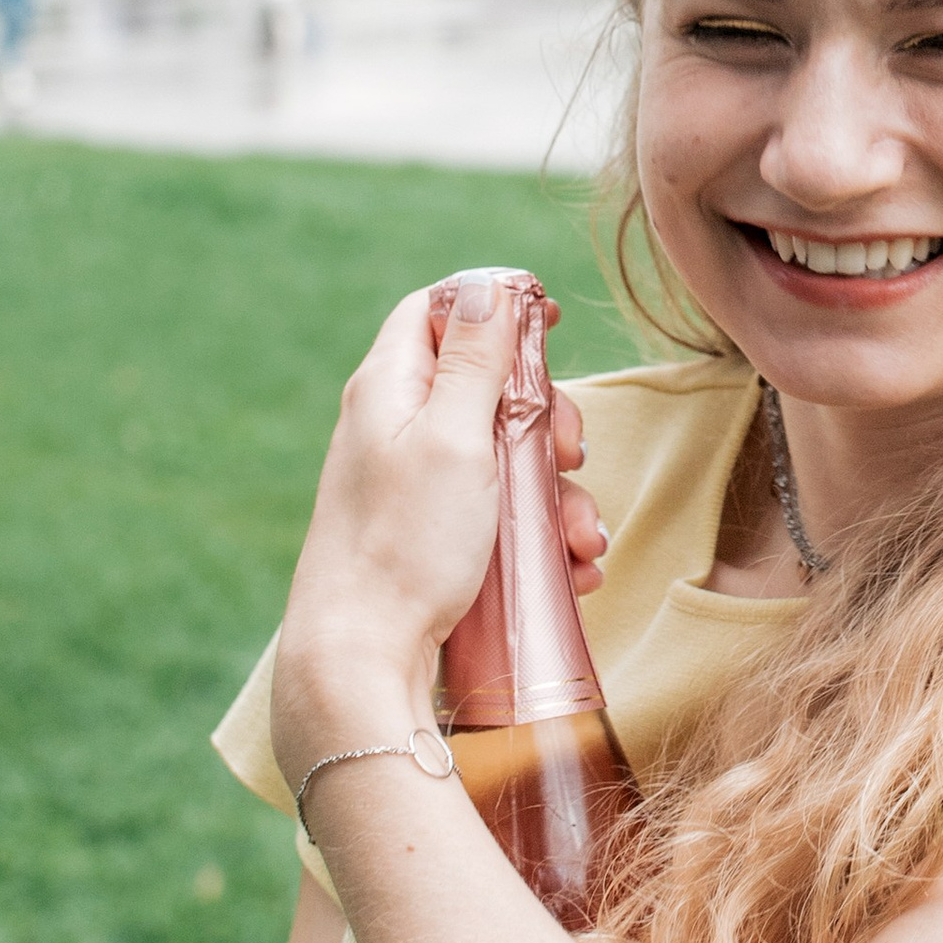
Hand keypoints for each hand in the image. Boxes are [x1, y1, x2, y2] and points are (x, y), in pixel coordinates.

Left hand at [272, 275, 606, 776]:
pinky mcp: (428, 538)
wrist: (360, 659)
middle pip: (484, 388)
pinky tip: (572, 568)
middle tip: (573, 453)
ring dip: (556, 494)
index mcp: (389, 387)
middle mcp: (393, 429)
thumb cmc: (405, 545)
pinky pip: (497, 516)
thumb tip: (487, 284)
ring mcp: (411, 486)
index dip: (493, 307)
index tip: (548, 324)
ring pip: (503, 461)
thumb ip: (475, 359)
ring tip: (583, 539)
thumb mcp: (454, 437)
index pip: (435, 311)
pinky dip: (540, 536)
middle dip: (546, 419)